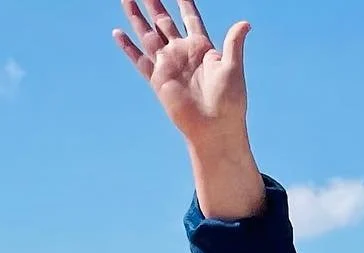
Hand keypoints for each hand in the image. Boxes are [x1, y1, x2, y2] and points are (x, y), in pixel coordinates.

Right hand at [113, 0, 249, 144]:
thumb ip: (234, 43)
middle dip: (154, 3)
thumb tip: (246, 23)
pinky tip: (117, 33)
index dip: (184, 2)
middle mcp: (183, 53)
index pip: (190, 17)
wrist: (215, 129)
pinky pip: (139, 60)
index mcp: (202, 48)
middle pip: (164, 21)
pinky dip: (128, 47)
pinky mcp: (158, 79)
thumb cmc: (229, 102)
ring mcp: (169, 65)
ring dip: (136, 16)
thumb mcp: (233, 68)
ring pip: (148, 34)